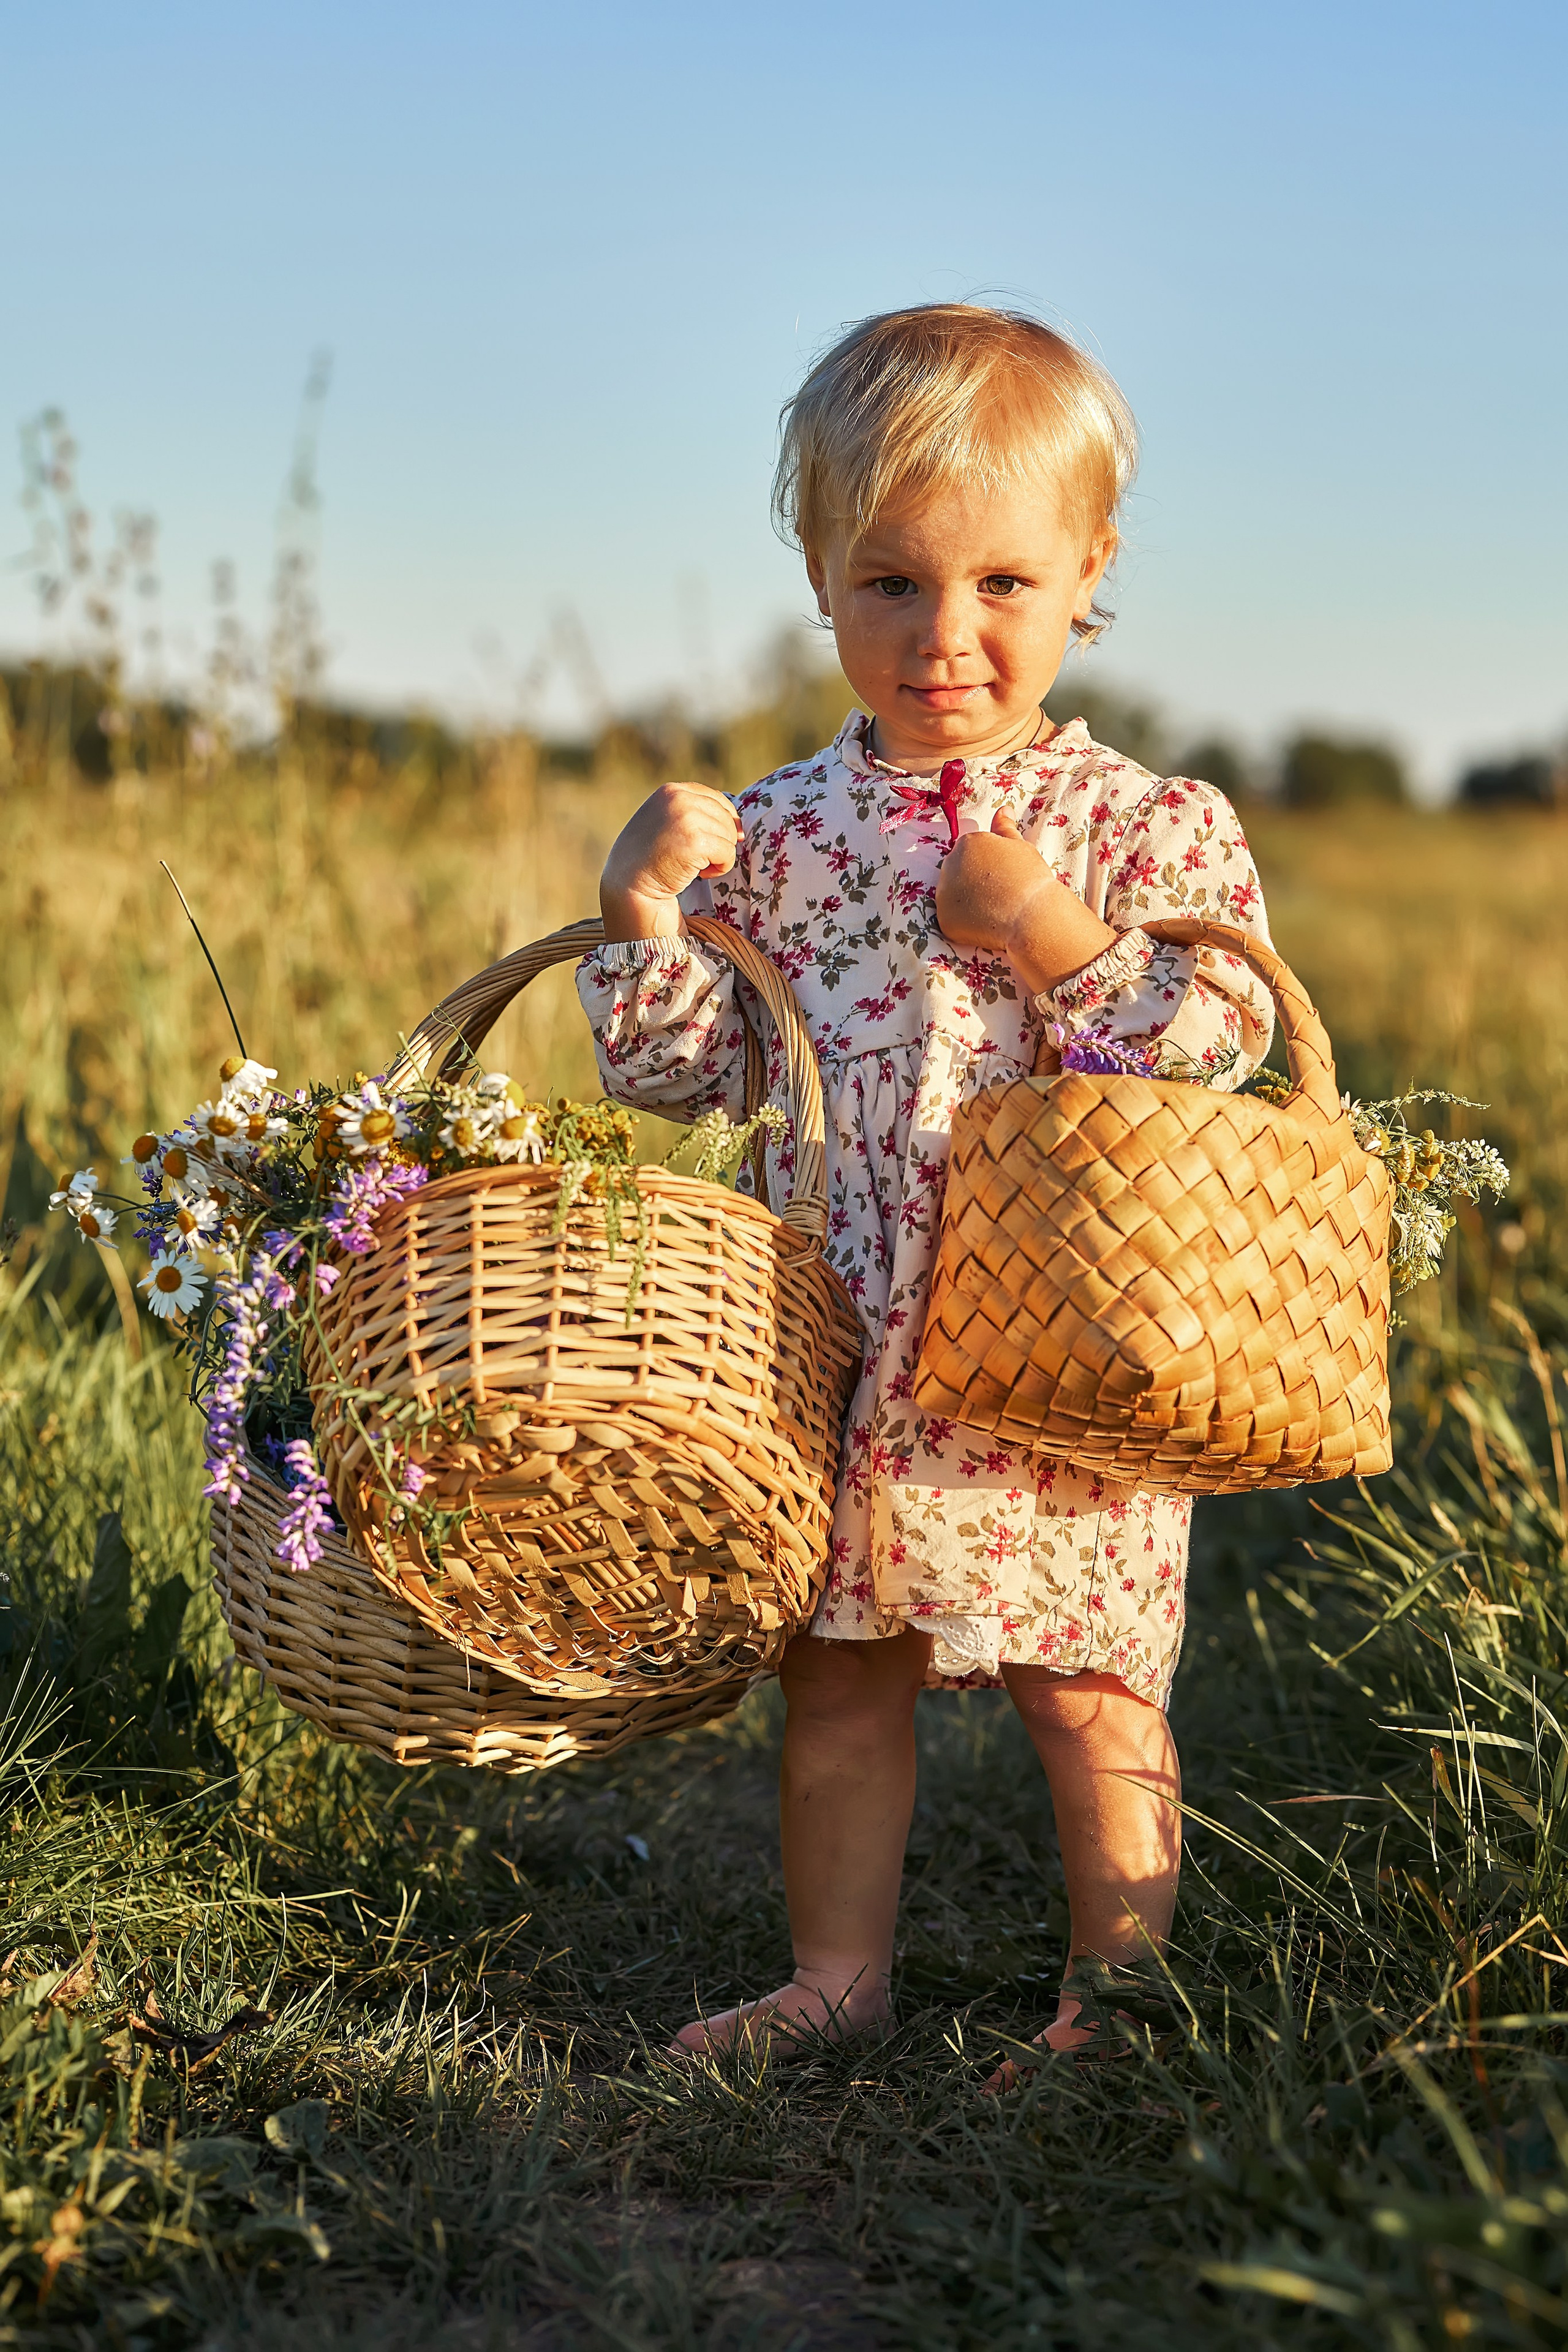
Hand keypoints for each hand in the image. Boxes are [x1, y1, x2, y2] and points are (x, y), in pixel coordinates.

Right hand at [600, 783, 741, 939]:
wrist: (628, 884)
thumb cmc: (647, 858)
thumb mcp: (664, 821)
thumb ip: (690, 812)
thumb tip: (739, 825)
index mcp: (671, 791)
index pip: (717, 799)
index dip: (723, 822)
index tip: (713, 842)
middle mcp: (679, 798)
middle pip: (727, 817)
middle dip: (720, 840)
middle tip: (697, 858)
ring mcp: (686, 818)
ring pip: (729, 836)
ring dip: (718, 856)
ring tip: (694, 865)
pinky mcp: (695, 841)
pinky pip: (728, 854)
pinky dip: (720, 868)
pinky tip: (699, 874)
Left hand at [935, 811, 1114, 995]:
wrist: (1031, 915)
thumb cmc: (1030, 877)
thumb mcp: (1020, 846)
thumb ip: (1005, 828)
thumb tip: (1002, 809)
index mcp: (967, 842)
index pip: (971, 852)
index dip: (988, 866)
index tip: (1003, 876)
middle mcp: (949, 863)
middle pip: (958, 872)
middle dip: (973, 881)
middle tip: (998, 894)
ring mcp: (943, 892)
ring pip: (952, 896)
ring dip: (967, 901)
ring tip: (992, 909)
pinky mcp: (944, 918)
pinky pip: (952, 919)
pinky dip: (965, 924)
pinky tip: (985, 924)